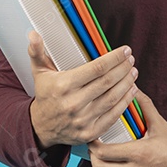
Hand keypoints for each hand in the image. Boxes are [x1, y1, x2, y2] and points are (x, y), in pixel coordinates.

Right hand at [27, 30, 138, 148]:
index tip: (125, 50)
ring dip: (127, 83)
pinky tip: (132, 91)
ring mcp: (83, 120)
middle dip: (123, 68)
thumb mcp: (39, 73)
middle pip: (107, 82)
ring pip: (113, 98)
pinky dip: (125, 102)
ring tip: (133, 72)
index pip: (96, 68)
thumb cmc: (45, 95)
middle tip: (131, 59)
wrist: (40, 128)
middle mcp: (74, 103)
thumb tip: (33, 34)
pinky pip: (113, 115)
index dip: (114, 58)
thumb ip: (37, 52)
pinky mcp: (90, 132)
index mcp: (64, 85)